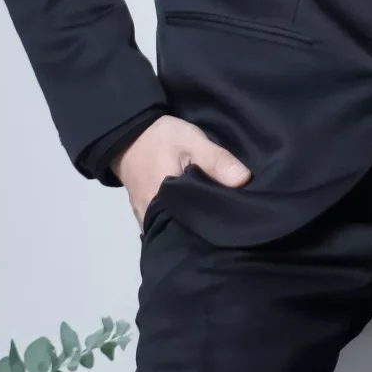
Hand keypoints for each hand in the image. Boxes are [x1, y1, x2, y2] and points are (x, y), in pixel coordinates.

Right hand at [115, 114, 250, 225]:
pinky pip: (166, 229)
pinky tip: (198, 224)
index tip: (238, 225)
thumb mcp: (192, 141)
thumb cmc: (160, 140)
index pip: (196, 227)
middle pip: (186, 235)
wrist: (127, 136)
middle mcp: (153, 220)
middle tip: (233, 228)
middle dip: (207, 233)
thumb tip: (244, 181)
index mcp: (165, 205)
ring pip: (175, 234)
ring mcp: (147, 222)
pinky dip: (181, 227)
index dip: (218, 227)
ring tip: (219, 228)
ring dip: (194, 231)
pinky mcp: (146, 218)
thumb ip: (217, 160)